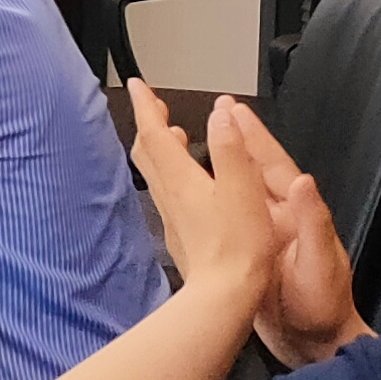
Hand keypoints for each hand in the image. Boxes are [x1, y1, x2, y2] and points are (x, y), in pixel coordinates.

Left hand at [124, 83, 281, 305]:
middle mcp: (170, 194)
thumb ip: (231, 150)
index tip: (138, 85)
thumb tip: (221, 114)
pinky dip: (171, 171)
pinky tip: (188, 178)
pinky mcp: (181, 230)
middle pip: (148, 150)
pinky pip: (166, 190)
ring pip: (155, 171)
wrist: (224, 294)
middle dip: (148, 123)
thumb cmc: (238, 247)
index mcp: (181, 180)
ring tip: (172, 133)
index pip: (153, 133)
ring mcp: (172, 214)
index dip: (146, 106)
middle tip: (153, 104)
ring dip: (159, 146)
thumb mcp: (242, 190)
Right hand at [210, 99, 364, 363]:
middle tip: (218, 108)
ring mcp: (267, 236)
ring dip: (227, 162)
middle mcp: (282, 218)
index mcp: (297, 215)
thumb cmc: (322, 309)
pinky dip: (217, 196)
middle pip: (258, 170)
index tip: (233, 108)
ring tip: (203, 138)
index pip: (274, 167)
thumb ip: (314, 224)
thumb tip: (303, 180)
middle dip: (240, 138)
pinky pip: (232, 216)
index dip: (255, 137)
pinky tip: (202, 191)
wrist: (316, 347)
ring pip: (242, 190)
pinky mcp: (252, 255)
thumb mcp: (321, 266)